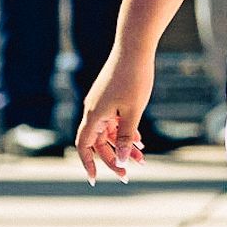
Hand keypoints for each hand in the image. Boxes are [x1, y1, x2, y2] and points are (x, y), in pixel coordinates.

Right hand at [75, 49, 153, 185]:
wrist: (135, 46)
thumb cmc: (134, 78)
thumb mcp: (133, 112)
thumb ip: (125, 137)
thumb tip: (119, 160)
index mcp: (93, 115)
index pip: (84, 145)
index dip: (88, 163)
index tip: (94, 180)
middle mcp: (93, 109)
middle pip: (98, 142)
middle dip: (113, 158)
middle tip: (128, 173)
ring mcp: (101, 102)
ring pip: (108, 132)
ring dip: (122, 145)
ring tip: (142, 159)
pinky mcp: (110, 96)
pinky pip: (114, 120)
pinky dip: (124, 131)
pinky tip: (140, 141)